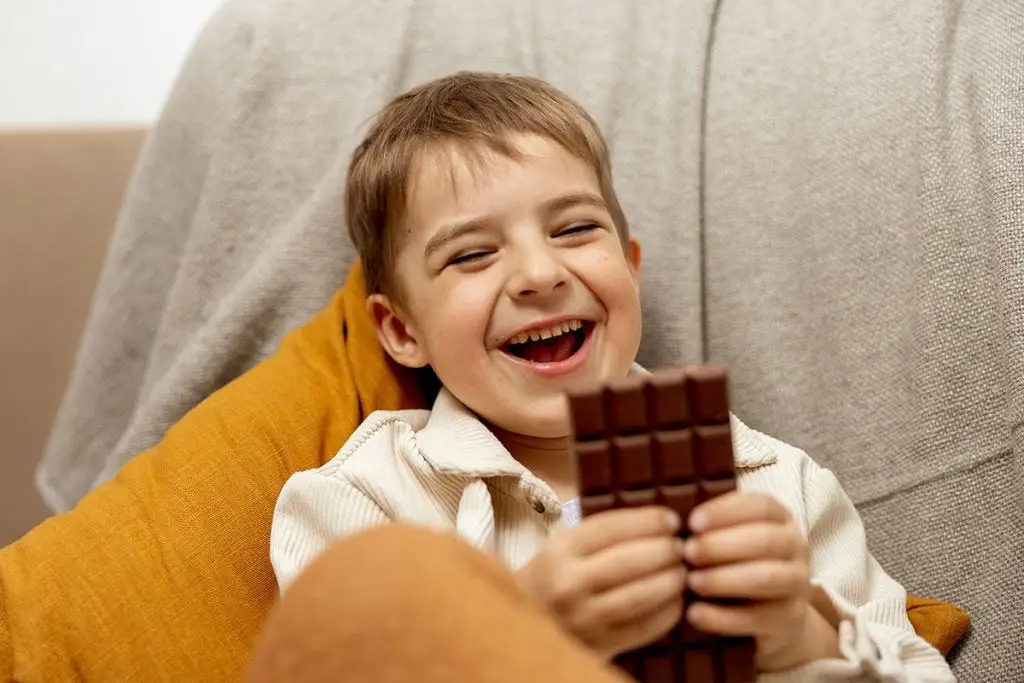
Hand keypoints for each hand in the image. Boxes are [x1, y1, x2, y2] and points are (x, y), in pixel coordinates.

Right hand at [515, 506, 687, 659]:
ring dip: (671, 581)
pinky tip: (677, 600)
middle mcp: (568, 585)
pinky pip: (643, 628)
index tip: (671, 519)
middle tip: (682, 547)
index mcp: (559, 551)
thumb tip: (659, 522)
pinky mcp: (598, 646)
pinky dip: (668, 612)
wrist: (524, 626)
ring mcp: (583, 619)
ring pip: (640, 596)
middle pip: (630, 561)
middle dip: (665, 550)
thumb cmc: (553, 577)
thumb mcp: (563, 547)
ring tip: (682, 571)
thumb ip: (603, 534)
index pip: (612, 528)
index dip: (648, 521)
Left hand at [682, 491, 839, 670]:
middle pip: (764, 540)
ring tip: (690, 582)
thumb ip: (711, 527)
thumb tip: (669, 522)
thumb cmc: (739, 563)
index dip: (725, 512)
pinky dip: (723, 617)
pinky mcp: (790, 619)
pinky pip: (758, 617)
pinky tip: (695, 614)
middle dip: (721, 545)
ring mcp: (798, 584)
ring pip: (765, 577)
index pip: (760, 506)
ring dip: (723, 578)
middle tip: (687, 552)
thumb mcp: (730, 538)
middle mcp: (796, 546)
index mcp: (780, 518)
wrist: (772, 615)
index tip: (692, 522)